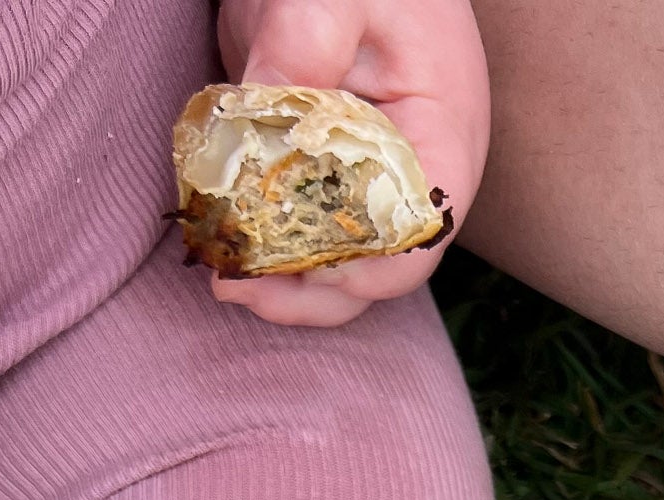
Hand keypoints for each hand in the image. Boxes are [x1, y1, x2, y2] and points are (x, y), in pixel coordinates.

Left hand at [212, 0, 488, 327]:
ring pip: (340, 265)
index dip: (360, 264)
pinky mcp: (330, 180)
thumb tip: (255, 107)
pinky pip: (307, 235)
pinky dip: (267, 247)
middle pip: (377, 272)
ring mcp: (372, 186)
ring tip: (221, 271)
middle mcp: (413, 180)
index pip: (416, 237)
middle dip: (308, 291)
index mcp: (441, 141)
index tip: (291, 259)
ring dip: (281, 281)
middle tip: (234, 283)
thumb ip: (304, 44)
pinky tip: (223, 238)